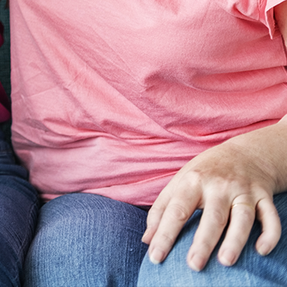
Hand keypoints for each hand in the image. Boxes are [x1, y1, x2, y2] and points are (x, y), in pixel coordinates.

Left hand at [144, 140, 283, 269]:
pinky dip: (270, 234)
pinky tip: (262, 250)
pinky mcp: (264, 196)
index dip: (164, 234)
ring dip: (235, 240)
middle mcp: (219, 186)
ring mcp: (244, 191)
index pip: (176, 211)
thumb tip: (147, 240)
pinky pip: (271, 217)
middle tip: (193, 265)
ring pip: (243, 218)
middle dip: (203, 242)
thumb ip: (162, 210)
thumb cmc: (204, 173)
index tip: (156, 257)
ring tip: (225, 262)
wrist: (245, 153)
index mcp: (192, 182)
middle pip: (212, 217)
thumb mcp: (179, 183)